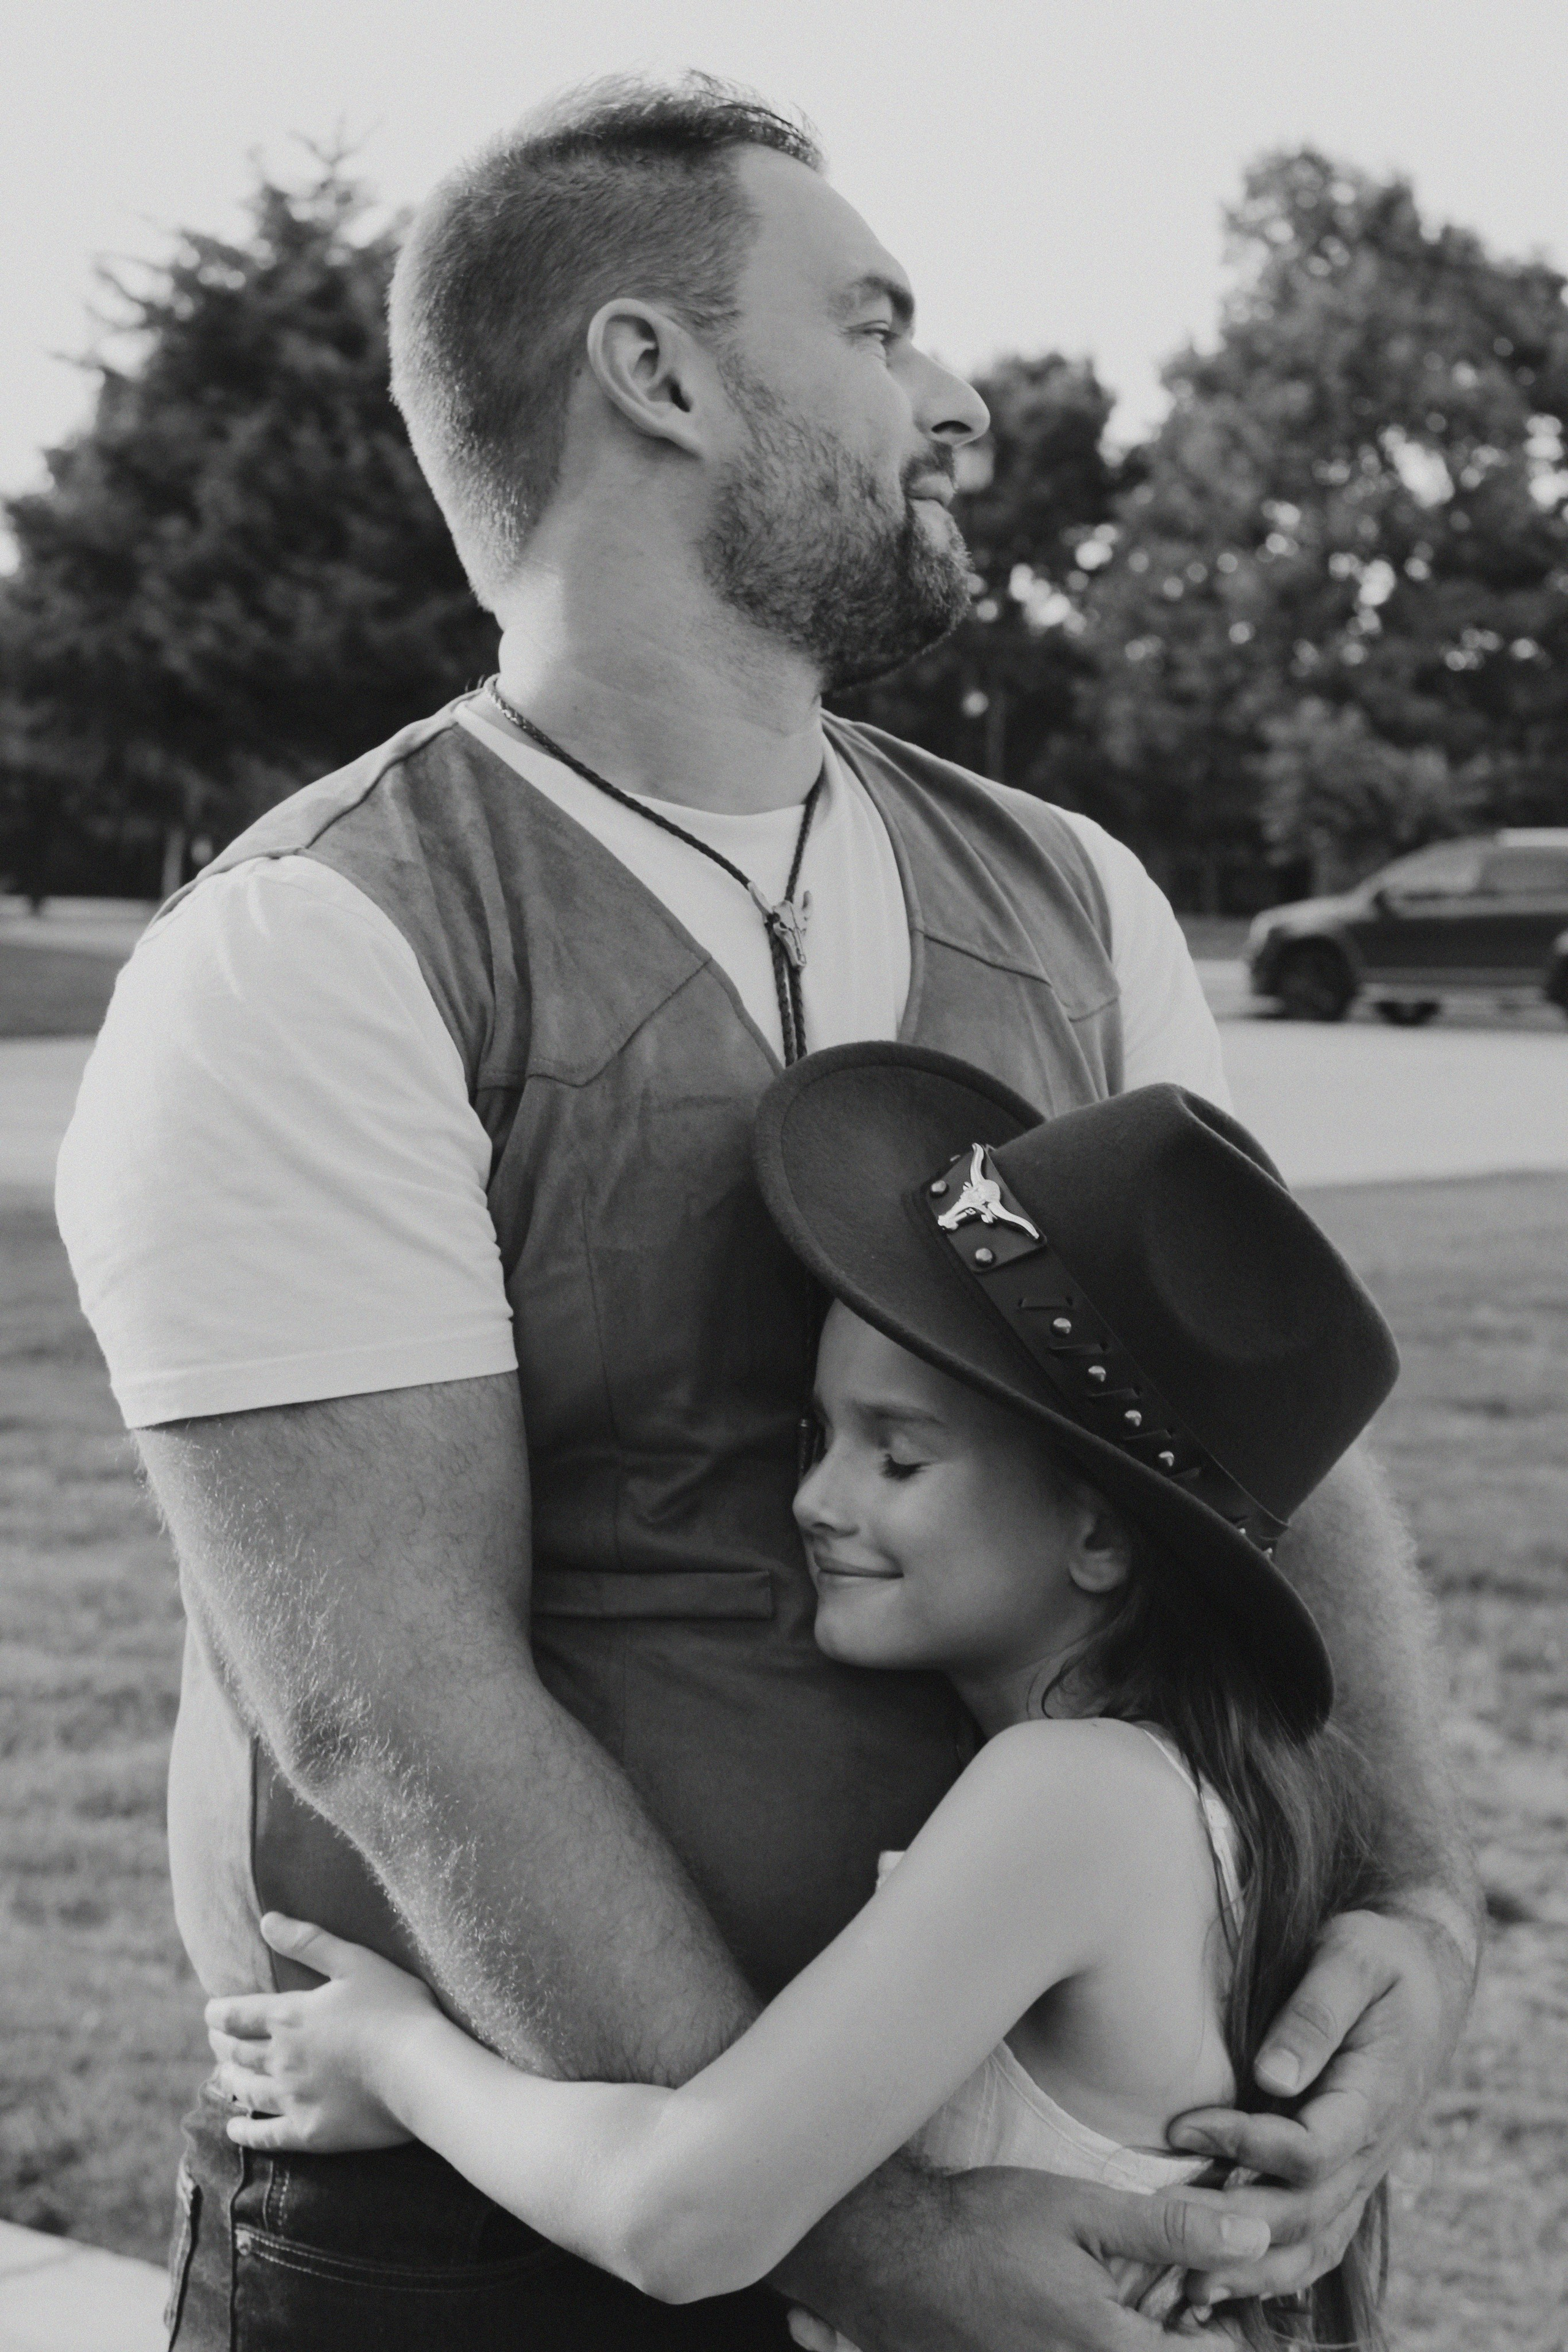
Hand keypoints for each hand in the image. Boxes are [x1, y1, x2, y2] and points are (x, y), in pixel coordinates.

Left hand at [205, 1911, 437, 2152]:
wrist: (418, 2068)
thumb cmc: (394, 2007)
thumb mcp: (354, 1961)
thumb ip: (308, 1942)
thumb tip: (267, 1920)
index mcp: (289, 2016)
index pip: (237, 2014)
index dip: (219, 2012)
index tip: (211, 2012)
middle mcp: (281, 2059)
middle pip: (238, 2052)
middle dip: (222, 2043)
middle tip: (216, 2039)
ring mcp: (293, 2098)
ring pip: (247, 2090)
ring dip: (230, 2080)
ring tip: (224, 2076)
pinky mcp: (310, 2131)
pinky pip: (267, 2135)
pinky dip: (246, 2133)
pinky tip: (235, 2128)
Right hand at [775, 2160, 1268, 2351]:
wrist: (888, 2255)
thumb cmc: (982, 2225)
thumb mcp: (1080, 2209)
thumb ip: (1170, 2230)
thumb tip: (1254, 2233)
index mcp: (1107, 2348)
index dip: (1226, 2331)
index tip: (1219, 2296)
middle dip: (1182, 2338)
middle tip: (1181, 2300)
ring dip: (1141, 2341)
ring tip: (1135, 2306)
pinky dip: (1101, 2345)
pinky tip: (1083, 2315)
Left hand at [1164, 1904, 1469, 2308]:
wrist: (1423, 1975)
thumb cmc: (1380, 1954)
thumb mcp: (1353, 1956)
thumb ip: (1316, 2012)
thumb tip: (1271, 2076)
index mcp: (1373, 2095)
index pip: (1311, 2149)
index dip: (1246, 2145)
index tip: (1183, 2124)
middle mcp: (1371, 2147)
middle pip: (1306, 2211)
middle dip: (1233, 2219)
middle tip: (1160, 2214)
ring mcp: (1362, 2169)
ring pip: (1314, 2242)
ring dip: (1252, 2266)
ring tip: (1184, 2279)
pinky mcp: (1347, 2175)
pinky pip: (1319, 2240)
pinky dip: (1275, 2270)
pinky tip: (1224, 2282)